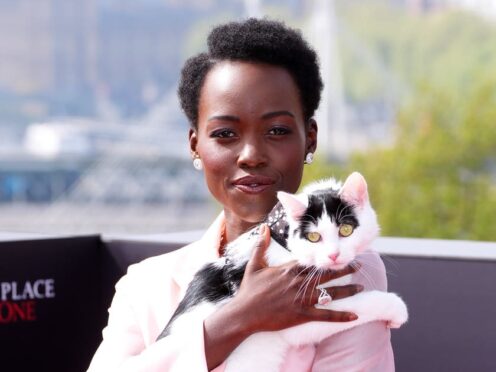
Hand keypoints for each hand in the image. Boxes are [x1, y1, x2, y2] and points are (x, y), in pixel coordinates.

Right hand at [232, 224, 362, 334]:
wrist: (244, 313)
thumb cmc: (249, 290)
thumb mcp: (254, 264)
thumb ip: (261, 245)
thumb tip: (263, 226)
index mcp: (289, 270)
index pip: (312, 261)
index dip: (325, 258)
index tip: (337, 254)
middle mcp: (299, 282)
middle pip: (326, 275)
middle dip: (344, 269)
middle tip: (358, 265)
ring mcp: (302, 299)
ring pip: (330, 293)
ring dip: (347, 290)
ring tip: (361, 287)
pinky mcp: (302, 315)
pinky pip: (325, 315)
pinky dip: (341, 316)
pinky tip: (354, 315)